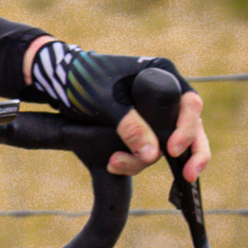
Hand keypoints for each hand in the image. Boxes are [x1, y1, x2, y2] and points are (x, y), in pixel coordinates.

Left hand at [23, 41, 211, 183]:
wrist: (57, 82)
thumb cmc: (81, 80)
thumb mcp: (104, 102)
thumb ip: (129, 125)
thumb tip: (153, 155)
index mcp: (162, 73)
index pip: (189, 102)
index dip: (187, 128)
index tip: (172, 149)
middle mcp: (163, 91)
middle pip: (190, 125)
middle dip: (190, 152)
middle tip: (188, 174)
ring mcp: (152, 111)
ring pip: (167, 142)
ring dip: (145, 159)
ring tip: (115, 163)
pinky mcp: (139, 126)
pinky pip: (148, 147)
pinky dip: (135, 159)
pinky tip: (115, 164)